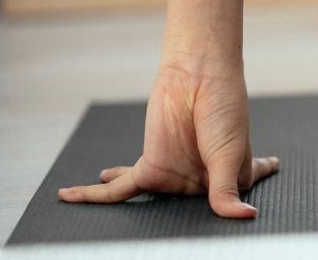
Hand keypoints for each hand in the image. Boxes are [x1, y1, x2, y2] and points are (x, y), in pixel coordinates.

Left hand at [58, 61, 278, 217]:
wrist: (197, 74)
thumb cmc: (224, 107)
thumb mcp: (229, 153)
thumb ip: (226, 189)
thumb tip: (243, 215)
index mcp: (231, 175)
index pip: (237, 197)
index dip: (240, 208)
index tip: (248, 214)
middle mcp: (202, 178)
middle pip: (191, 212)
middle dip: (181, 227)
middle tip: (171, 243)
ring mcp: (175, 173)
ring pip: (154, 207)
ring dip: (136, 218)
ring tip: (119, 234)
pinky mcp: (149, 165)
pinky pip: (121, 190)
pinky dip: (94, 195)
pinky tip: (69, 197)